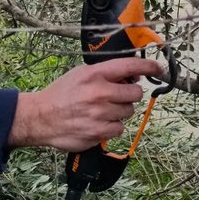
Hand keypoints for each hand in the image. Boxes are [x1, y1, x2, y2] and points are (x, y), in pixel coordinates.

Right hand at [8, 57, 160, 152]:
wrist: (40, 117)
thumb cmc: (61, 94)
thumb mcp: (81, 74)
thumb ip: (106, 73)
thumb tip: (135, 76)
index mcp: (95, 74)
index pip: (131, 66)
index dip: (149, 67)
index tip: (158, 69)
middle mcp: (99, 93)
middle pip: (135, 94)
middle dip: (129, 95)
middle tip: (117, 97)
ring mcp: (99, 114)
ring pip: (128, 112)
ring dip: (119, 112)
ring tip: (100, 111)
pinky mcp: (98, 133)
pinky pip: (119, 129)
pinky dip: (112, 127)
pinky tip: (97, 123)